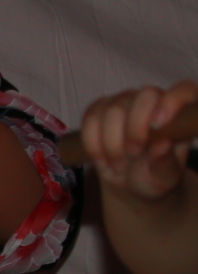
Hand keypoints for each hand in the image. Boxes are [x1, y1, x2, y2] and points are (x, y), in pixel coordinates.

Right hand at [78, 81, 196, 201]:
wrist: (128, 182)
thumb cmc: (154, 176)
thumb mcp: (165, 177)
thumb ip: (165, 162)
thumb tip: (162, 144)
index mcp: (180, 114)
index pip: (183, 91)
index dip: (172, 101)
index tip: (158, 125)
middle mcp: (154, 101)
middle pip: (144, 96)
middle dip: (134, 128)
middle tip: (133, 154)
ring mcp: (125, 102)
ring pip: (113, 109)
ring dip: (111, 142)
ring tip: (118, 164)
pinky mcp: (99, 109)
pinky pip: (90, 118)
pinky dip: (92, 142)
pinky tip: (100, 157)